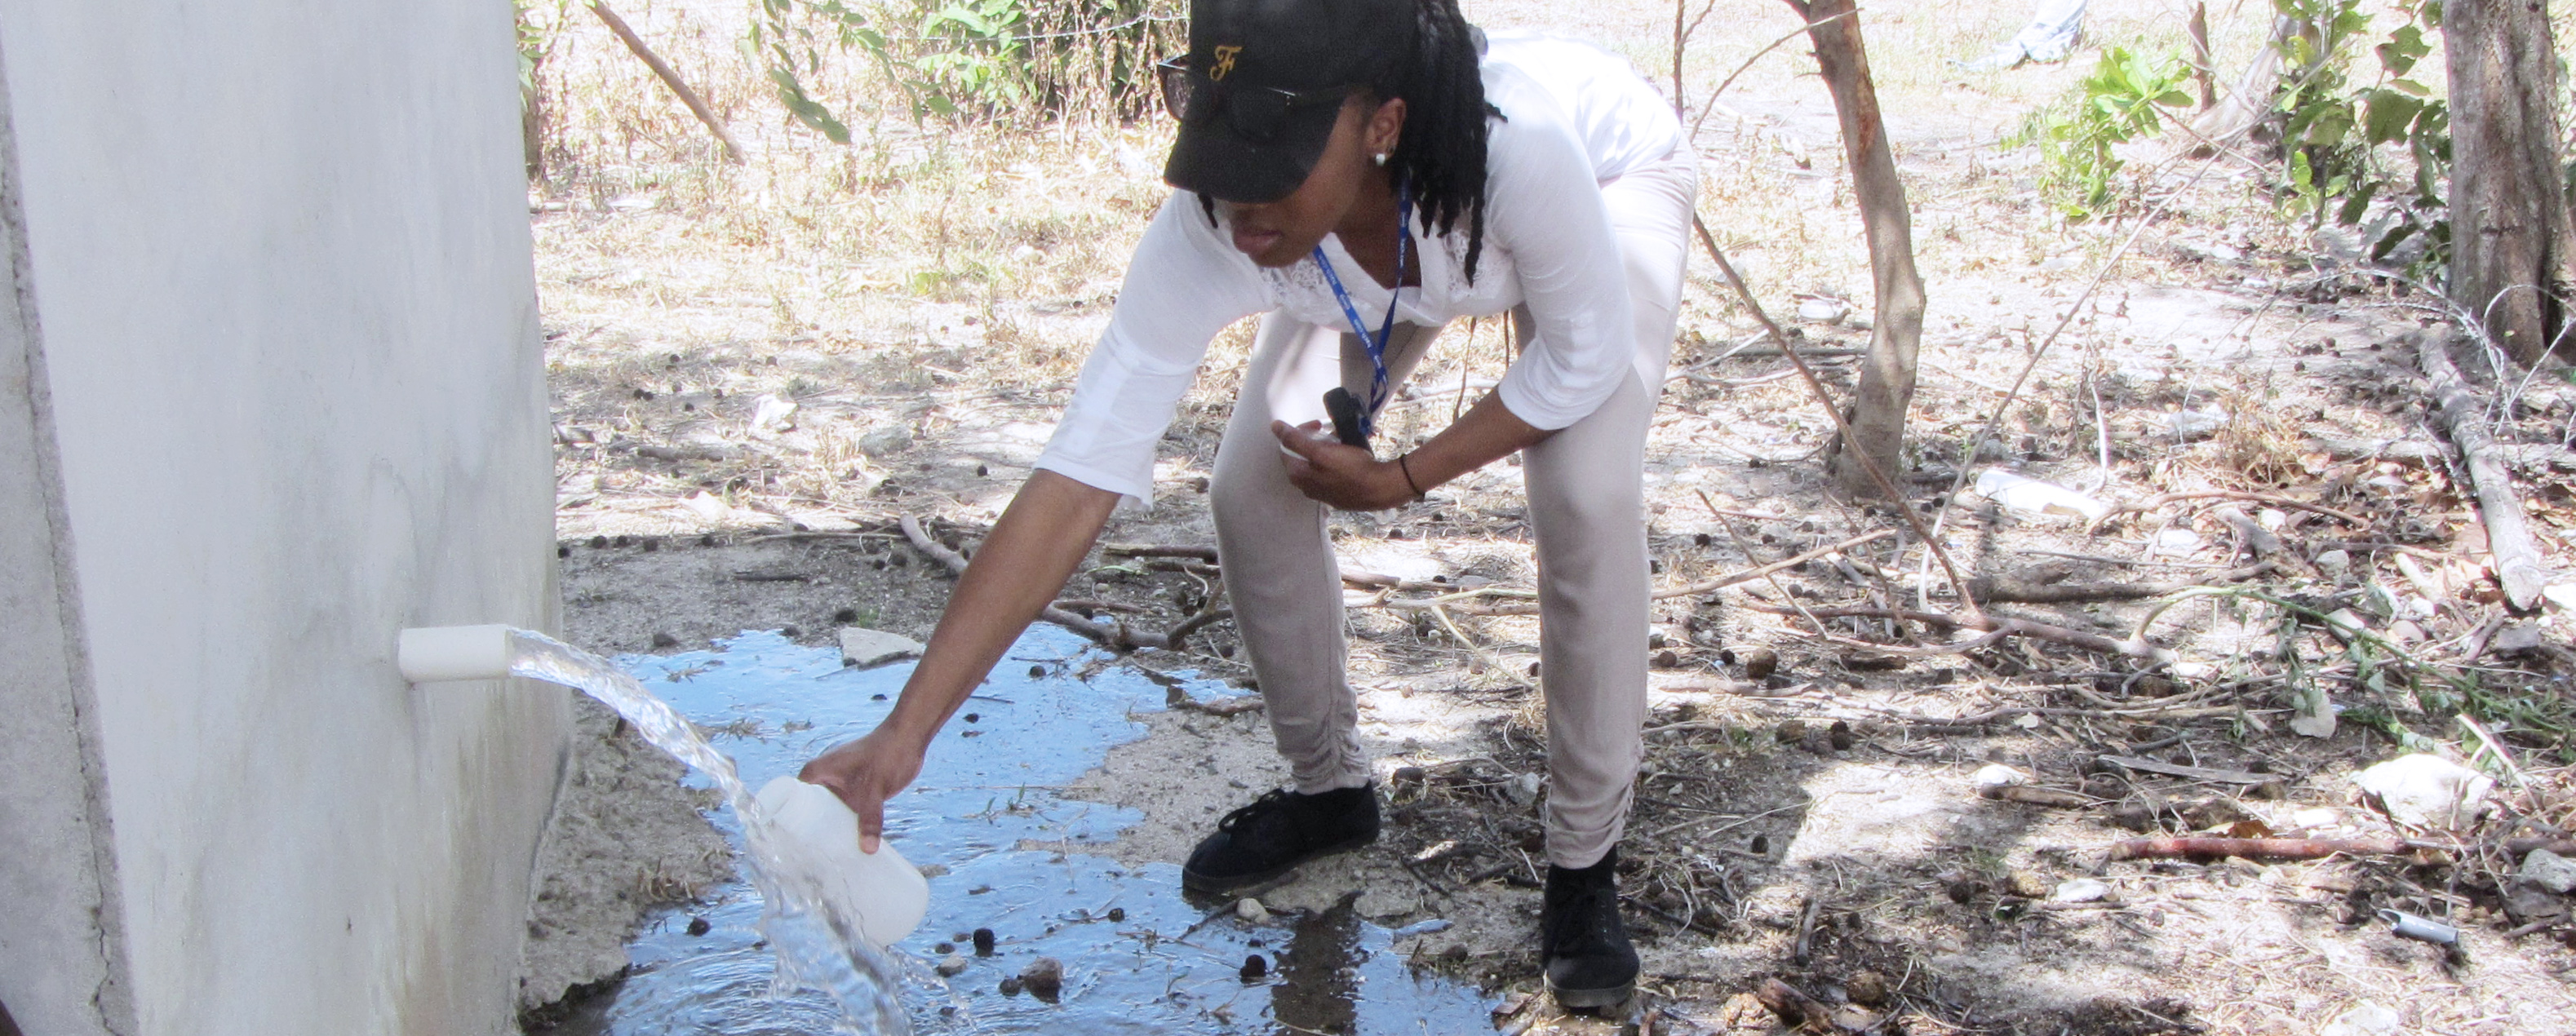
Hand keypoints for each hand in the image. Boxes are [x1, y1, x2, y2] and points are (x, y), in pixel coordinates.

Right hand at [797, 725, 929, 852]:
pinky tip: (849, 848)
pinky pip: (846, 816)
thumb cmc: (886, 754)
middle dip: (810, 835)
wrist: (908, 740)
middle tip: (810, 861)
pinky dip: (847, 829)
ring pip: (829, 816)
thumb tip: (867, 849)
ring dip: (830, 834)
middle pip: (809, 813)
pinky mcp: (855, 795)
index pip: (791, 802)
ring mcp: (840, 788)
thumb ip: (869, 817)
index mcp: (816, 772)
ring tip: (827, 861)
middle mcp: (823, 781)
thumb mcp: (874, 788)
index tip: (789, 847)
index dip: (788, 824)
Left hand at [1272, 419, 1414, 509]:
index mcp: (1297, 476)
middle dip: (1313, 440)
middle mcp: (1305, 487)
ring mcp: (1321, 493)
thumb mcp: (1320, 451)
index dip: (1300, 431)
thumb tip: (1274, 427)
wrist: (1380, 489)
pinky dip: (1333, 462)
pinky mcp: (1337, 495)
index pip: (1287, 447)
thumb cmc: (1351, 469)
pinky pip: (1329, 473)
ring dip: (1325, 450)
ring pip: (1316, 465)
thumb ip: (1295, 440)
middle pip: (1301, 456)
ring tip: (1340, 442)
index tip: (1318, 424)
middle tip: (1329, 432)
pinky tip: (1347, 458)